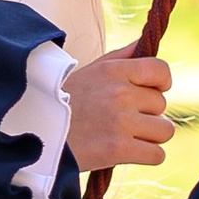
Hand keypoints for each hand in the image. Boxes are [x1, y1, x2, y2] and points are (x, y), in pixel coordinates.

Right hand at [66, 48, 177, 173]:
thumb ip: (121, 57)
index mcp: (113, 71)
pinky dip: (146, 156)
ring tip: (126, 137)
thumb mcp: (89, 71)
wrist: (34, 135)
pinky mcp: (119, 149)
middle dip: (147, 114)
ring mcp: (121, 122)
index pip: (161, 70)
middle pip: (161, 105)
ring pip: (164, 130)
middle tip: (121, 120)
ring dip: (150, 136)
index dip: (161, 83)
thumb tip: (144, 43)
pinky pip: (157, 154)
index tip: (152, 92)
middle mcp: (120, 93)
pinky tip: (127, 153)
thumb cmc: (62, 103)